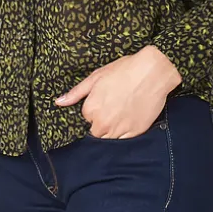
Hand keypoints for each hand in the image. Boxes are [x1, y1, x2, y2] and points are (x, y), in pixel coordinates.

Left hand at [54, 45, 181, 137]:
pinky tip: (130, 118)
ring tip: (122, 113)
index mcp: (91, 110)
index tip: (106, 101)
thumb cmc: (124, 70)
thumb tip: (59, 102)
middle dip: (102, 123)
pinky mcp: (135, 133)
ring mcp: (119, 130)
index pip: (87, 118)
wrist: (153, 71)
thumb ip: (76, 93)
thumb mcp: (96, 77)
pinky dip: (125, 133)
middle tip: (115, 107)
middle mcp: (103, 124)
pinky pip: (124, 140)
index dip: (95, 110)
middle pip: (96, 132)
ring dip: (112, 130)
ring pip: (109, 138)